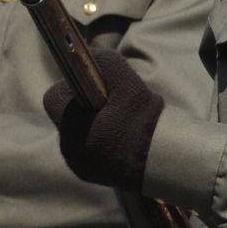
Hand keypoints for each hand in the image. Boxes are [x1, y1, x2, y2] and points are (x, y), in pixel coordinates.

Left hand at [42, 49, 164, 190]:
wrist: (174, 163)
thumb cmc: (148, 122)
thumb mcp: (127, 82)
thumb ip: (103, 61)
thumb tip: (86, 51)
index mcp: (74, 130)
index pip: (53, 98)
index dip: (70, 87)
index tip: (91, 86)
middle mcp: (70, 152)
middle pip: (67, 116)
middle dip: (84, 106)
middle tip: (111, 104)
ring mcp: (80, 167)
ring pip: (77, 133)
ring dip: (92, 124)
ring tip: (121, 123)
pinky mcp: (91, 176)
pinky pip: (86, 151)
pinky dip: (99, 141)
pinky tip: (123, 141)